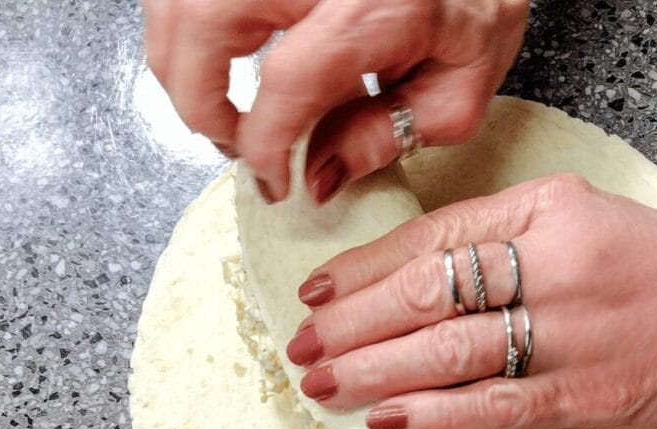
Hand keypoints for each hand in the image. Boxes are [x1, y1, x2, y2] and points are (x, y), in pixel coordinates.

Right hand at [143, 0, 528, 201]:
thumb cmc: (477, 7)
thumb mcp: (456, 89)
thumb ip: (383, 136)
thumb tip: (316, 179)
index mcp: (374, 6)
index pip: (288, 81)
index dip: (265, 144)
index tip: (273, 182)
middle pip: (202, 22)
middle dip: (196, 100)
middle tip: (228, 144)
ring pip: (180, 1)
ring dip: (182, 60)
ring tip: (223, 108)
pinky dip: (191, 27)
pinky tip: (223, 59)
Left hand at [285, 174, 656, 428]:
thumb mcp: (588, 221)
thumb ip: (510, 239)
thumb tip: (419, 279)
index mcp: (550, 208)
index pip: (435, 236)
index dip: (365, 267)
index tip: (317, 291)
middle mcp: (556, 260)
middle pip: (429, 292)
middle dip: (352, 323)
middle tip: (301, 346)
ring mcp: (574, 329)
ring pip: (450, 350)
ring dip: (376, 371)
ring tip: (322, 384)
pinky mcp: (591, 391)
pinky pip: (496, 404)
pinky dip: (436, 416)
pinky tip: (388, 423)